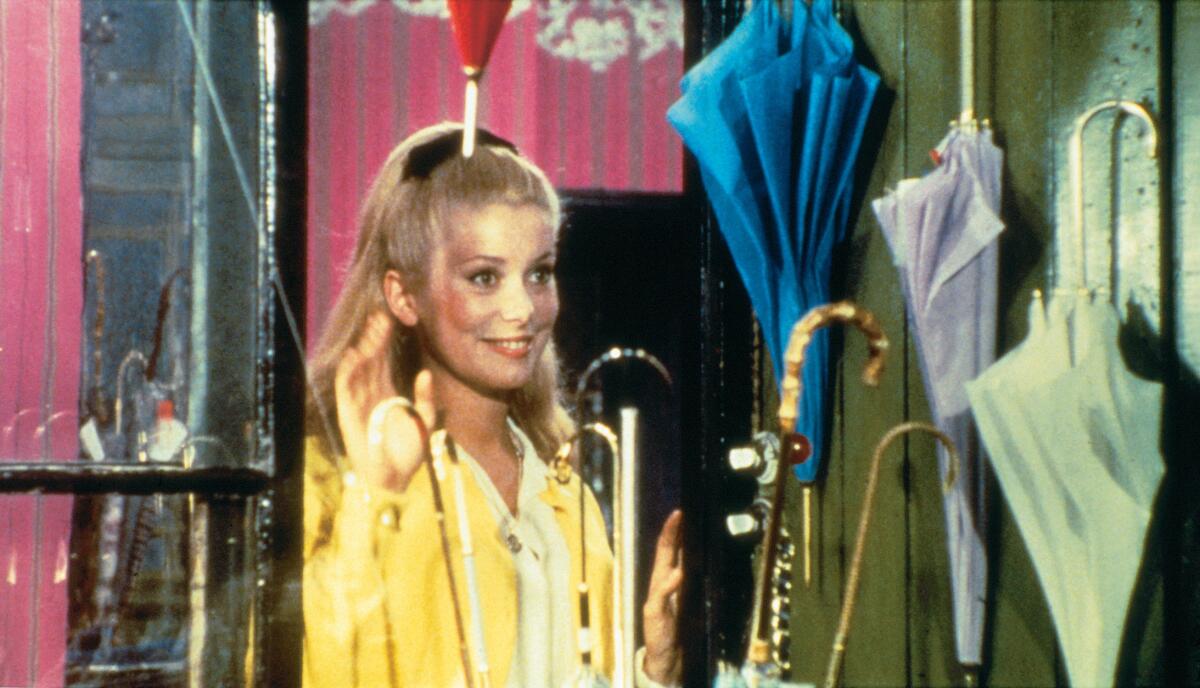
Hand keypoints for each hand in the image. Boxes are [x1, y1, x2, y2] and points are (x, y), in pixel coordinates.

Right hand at [333, 311, 433, 490]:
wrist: (396, 480)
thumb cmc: (410, 454)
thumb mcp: (425, 421)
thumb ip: (426, 398)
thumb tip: (425, 373)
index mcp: (388, 394)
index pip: (383, 360)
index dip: (385, 340)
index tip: (392, 318)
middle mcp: (371, 394)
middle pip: (370, 358)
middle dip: (374, 336)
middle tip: (381, 314)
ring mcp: (358, 402)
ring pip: (358, 367)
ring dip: (363, 347)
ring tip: (372, 328)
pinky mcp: (348, 413)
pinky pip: (346, 388)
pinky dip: (349, 370)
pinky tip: (355, 353)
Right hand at [642, 509, 682, 684]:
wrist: (666, 655)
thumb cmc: (675, 627)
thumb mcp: (684, 602)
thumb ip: (687, 584)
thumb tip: (699, 562)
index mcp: (667, 578)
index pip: (669, 550)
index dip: (673, 531)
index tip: (680, 513)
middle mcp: (660, 583)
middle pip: (664, 552)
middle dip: (670, 532)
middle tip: (678, 513)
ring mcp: (656, 596)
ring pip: (662, 566)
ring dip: (669, 548)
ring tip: (675, 530)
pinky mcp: (655, 611)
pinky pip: (661, 594)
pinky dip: (669, 583)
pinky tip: (676, 573)